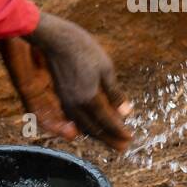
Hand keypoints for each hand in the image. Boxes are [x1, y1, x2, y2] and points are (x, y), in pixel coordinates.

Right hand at [0, 13, 133, 150]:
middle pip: (94, 130)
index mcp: (89, 98)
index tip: (130, 139)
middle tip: (123, 147)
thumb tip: (126, 112)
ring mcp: (66, 102)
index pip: (108, 122)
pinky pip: (75, 119)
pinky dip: (86, 126)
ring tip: (110, 139)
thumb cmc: (84, 50)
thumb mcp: (106, 69)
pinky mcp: (61, 97)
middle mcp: (76, 105)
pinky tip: (92, 125)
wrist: (56, 40)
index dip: (120, 132)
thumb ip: (115, 94)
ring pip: (83, 126)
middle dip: (110, 139)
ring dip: (98, 135)